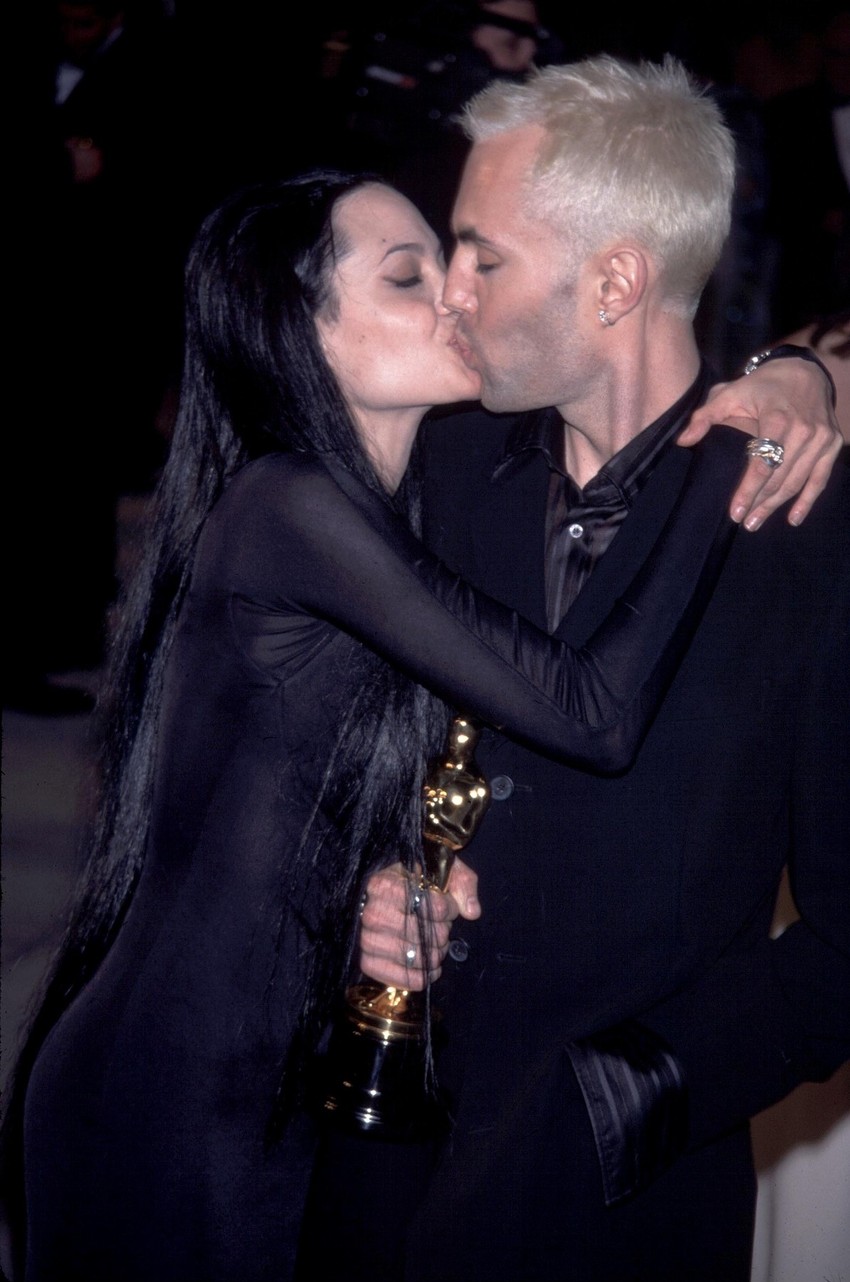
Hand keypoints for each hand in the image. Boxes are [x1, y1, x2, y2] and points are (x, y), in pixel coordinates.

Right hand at [358, 858, 480, 990]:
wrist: (379, 897)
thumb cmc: (411, 882)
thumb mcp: (438, 869)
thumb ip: (461, 883)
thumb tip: (472, 912)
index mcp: (386, 886)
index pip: (434, 907)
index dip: (450, 909)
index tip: (449, 906)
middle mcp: (373, 914)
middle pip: (429, 936)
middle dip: (443, 932)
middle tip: (439, 925)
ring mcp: (368, 940)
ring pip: (420, 958)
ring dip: (436, 954)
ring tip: (434, 943)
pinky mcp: (369, 963)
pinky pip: (407, 979)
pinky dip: (425, 976)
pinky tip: (430, 966)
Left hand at [678, 356, 841, 529]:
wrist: (803, 371)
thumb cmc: (761, 386)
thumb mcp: (730, 393)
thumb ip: (705, 417)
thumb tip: (683, 441)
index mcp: (778, 419)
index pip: (762, 464)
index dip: (749, 491)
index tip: (735, 512)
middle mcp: (804, 430)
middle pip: (779, 477)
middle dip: (760, 503)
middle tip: (744, 523)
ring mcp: (821, 438)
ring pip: (797, 481)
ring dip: (776, 506)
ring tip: (756, 522)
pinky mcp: (832, 443)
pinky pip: (820, 478)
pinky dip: (808, 501)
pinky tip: (793, 518)